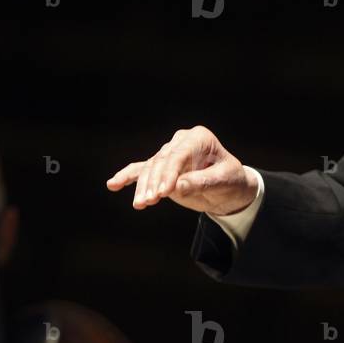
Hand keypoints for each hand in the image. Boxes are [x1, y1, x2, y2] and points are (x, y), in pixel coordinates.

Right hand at [106, 125, 256, 215]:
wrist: (229, 189)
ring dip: (143, 187)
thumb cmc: (231, 181)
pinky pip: (141, 170)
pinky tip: (112, 184)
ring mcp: (169, 154)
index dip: (170, 173)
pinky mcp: (160, 168)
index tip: (164, 192)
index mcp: (198, 138)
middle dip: (154, 182)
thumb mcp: (223, 181)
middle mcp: (181, 142)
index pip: (179, 155)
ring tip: (140, 204)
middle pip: (161, 161)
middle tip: (150, 201)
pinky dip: (127, 177)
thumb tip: (176, 187)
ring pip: (150, 168)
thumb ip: (201, 182)